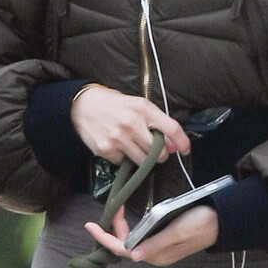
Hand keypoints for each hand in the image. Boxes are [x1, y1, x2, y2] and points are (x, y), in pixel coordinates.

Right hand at [70, 86, 189, 164]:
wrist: (83, 105)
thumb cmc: (113, 104)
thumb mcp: (138, 106)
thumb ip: (155, 122)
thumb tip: (171, 144)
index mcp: (143, 108)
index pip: (171, 128)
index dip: (182, 141)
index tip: (185, 150)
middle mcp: (131, 123)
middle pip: (158, 151)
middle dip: (159, 154)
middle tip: (153, 150)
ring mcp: (118, 138)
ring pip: (143, 161)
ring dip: (143, 159)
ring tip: (134, 147)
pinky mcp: (106, 149)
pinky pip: (123, 162)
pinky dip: (123, 157)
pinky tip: (116, 145)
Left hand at [86, 204, 219, 267]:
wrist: (222, 220)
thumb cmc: (201, 223)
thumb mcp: (177, 231)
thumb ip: (155, 243)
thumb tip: (132, 255)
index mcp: (155, 255)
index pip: (122, 249)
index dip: (104, 238)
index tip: (90, 225)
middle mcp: (154, 255)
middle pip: (124, 244)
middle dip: (113, 228)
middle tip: (112, 207)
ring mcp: (159, 249)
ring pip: (132, 240)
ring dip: (122, 227)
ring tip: (116, 210)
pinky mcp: (164, 241)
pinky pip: (141, 236)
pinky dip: (132, 227)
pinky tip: (130, 217)